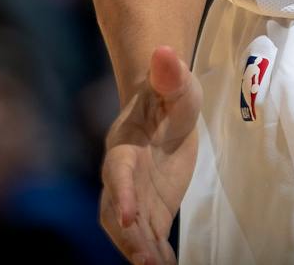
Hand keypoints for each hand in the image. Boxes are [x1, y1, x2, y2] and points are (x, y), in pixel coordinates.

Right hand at [99, 45, 200, 264]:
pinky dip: (155, 254)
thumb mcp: (178, 85)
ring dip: (138, 250)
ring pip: (125, 230)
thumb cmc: (168, 95)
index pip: (118, 172)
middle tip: (146, 261)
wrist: (161, 109)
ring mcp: (134, 195)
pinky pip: (147, 237)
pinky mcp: (149, 209)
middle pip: (115, 210)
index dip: (122, 193)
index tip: (130, 215)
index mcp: (125, 145)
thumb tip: (164, 50)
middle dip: (128, 237)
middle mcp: (122, 174)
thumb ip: (170, 74)